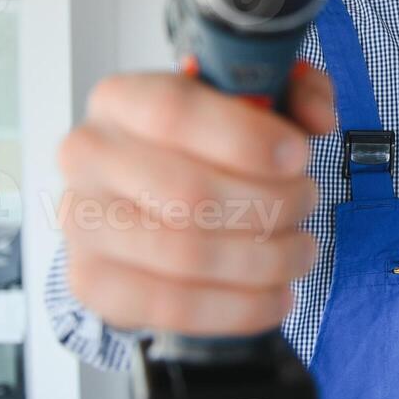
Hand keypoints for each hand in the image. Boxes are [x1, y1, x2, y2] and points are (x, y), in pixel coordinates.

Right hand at [56, 63, 333, 335]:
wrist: (140, 200)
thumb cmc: (200, 145)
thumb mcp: (251, 100)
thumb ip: (293, 91)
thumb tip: (316, 115)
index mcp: (120, 99)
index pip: (173, 112)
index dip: (244, 138)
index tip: (298, 156)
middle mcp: (88, 157)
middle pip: (188, 192)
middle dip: (270, 203)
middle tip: (307, 201)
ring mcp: (82, 223)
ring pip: (187, 253)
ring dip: (265, 259)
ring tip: (301, 250)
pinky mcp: (92, 282)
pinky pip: (174, 307)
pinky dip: (241, 307)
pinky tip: (277, 295)